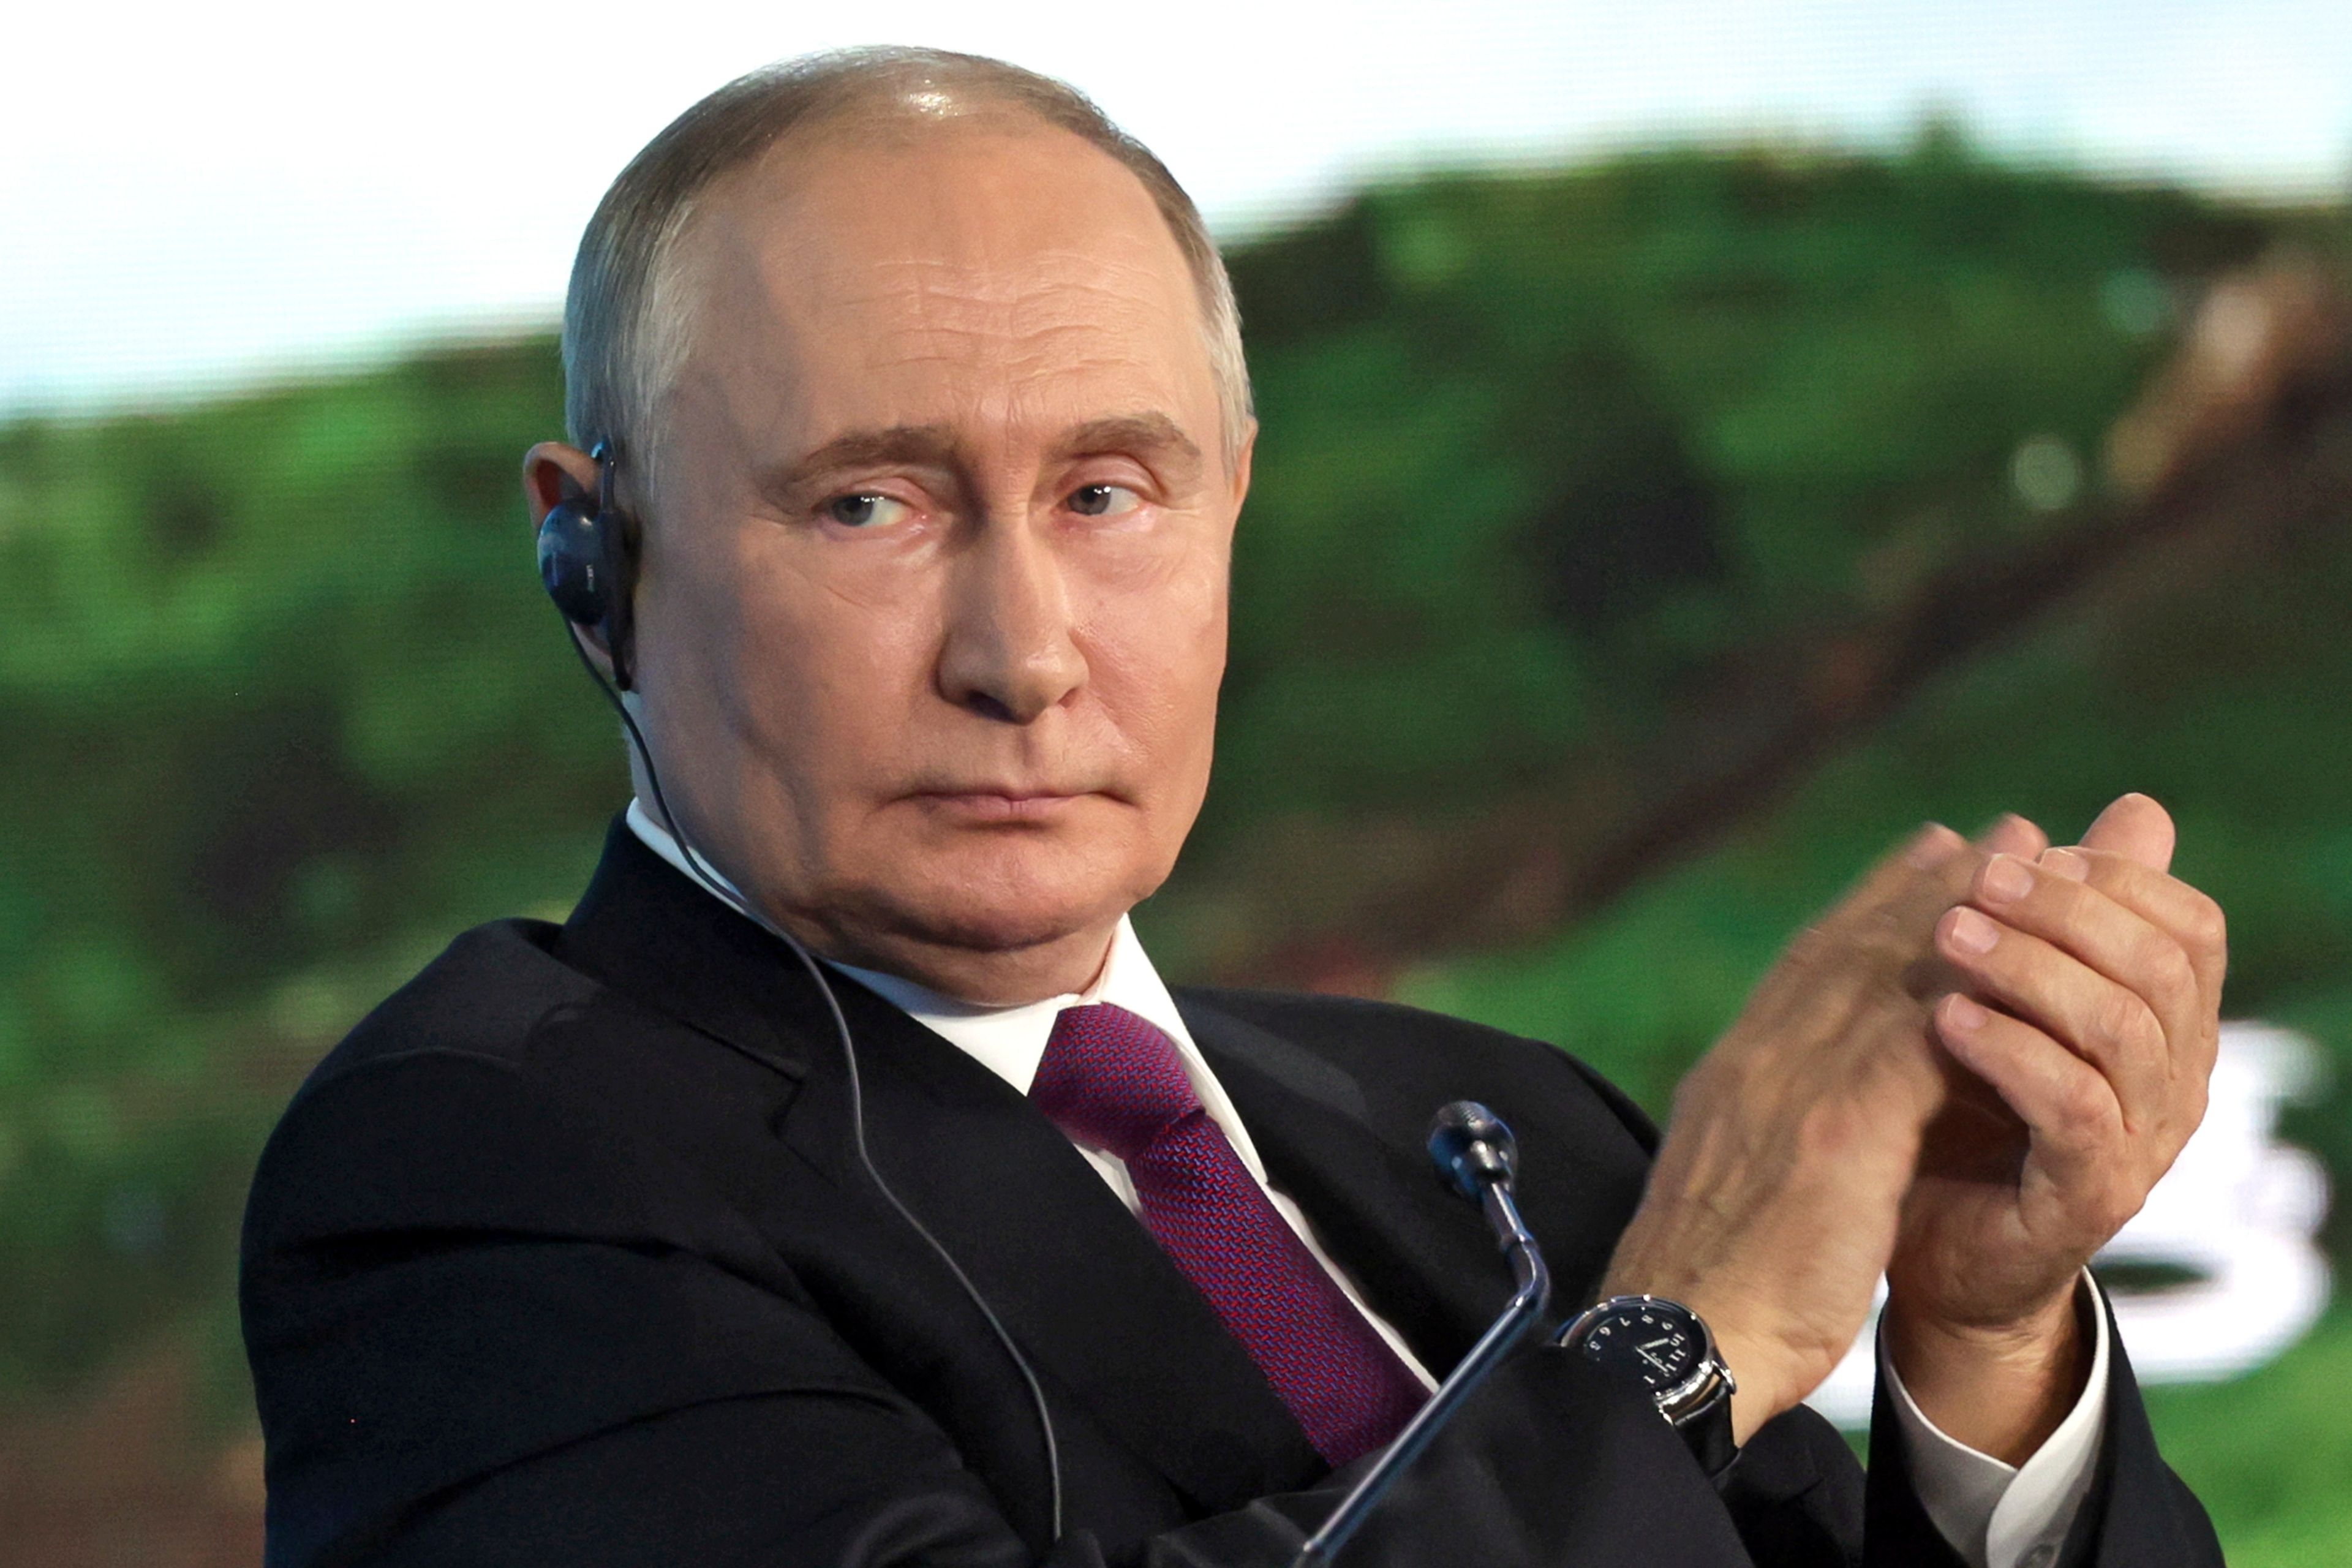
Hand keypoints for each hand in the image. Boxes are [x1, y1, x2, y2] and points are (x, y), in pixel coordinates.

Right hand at [1600, 821, 1991, 1442]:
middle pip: (1853, 947)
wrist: (1677, 1343)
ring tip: (2026, 867)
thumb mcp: (1732, 1187)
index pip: (1809, 966)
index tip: (1930, 859)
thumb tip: (1792, 1123)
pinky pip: (1917, 1044)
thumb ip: (1769, 1132)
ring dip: (1967, 915)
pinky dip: (1969, 999)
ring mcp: (1790, 1089)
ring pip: (1889, 974)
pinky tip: (2020, 971)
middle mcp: (1756, 1061)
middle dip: (1932, 885)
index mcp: (1733, 1075)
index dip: (1876, 907)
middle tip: (1999, 836)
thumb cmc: (1705, 1291)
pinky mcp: (1834, 1133)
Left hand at [1887, 795, 2224, 1457]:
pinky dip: (2011, 1050)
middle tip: (1973, 886)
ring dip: (2031, 969)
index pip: (2189, 925)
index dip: (2110, 878)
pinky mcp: (2090, 1197)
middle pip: (2164, 966)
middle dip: (2067, 911)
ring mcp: (2141, 1143)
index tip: (2019, 853)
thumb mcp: (2005, 992)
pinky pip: (2076, 1107)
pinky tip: (1946, 1018)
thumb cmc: (1964, 1104)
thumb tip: (2138, 808)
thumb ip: (2061, 910)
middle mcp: (2173, 1082)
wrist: (1920, 1243)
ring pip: (2123, 1028)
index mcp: (2166, 1024)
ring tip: (1947, 936)